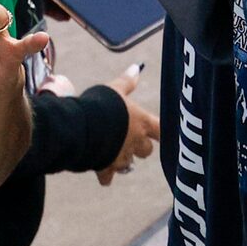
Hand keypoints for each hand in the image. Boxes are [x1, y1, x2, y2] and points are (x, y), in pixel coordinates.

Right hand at [95, 65, 159, 184]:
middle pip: (146, 151)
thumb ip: (127, 82)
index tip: (165, 137)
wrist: (82, 126)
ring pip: (128, 163)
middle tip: (129, 141)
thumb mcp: (114, 90)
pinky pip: (108, 176)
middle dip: (139, 148)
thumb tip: (137, 68)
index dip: (164, 134)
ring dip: (122, 160)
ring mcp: (122, 156)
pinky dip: (105, 176)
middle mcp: (136, 142)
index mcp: (142, 123)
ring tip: (111, 152)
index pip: (162, 131)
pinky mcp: (106, 166)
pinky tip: (103, 177)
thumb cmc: (100, 104)